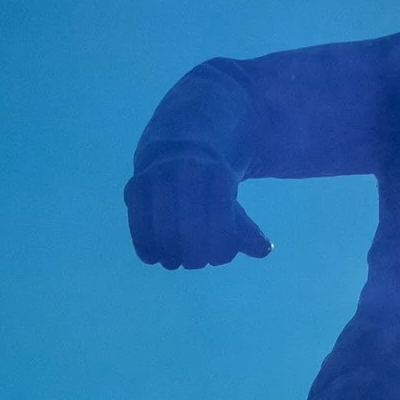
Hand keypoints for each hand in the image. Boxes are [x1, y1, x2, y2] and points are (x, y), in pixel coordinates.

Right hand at [124, 154, 269, 268]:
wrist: (178, 139)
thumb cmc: (209, 180)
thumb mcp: (229, 198)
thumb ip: (244, 226)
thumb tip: (264, 250)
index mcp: (218, 176)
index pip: (222, 234)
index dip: (222, 253)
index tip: (219, 255)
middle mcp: (188, 173)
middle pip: (193, 240)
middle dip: (196, 258)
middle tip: (196, 259)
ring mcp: (160, 177)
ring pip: (166, 238)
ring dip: (172, 258)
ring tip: (174, 258)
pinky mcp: (135, 186)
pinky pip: (140, 231)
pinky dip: (147, 250)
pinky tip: (154, 255)